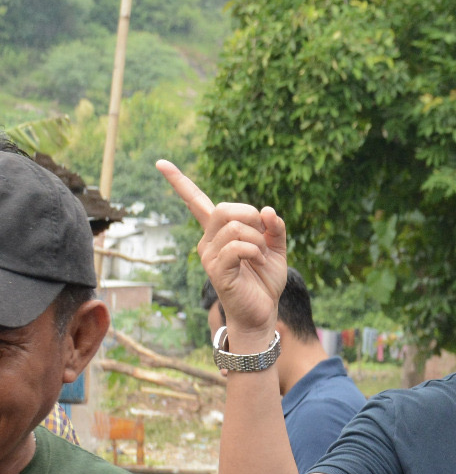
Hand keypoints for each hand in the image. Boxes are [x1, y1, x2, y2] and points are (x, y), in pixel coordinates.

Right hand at [157, 160, 286, 348]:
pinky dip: (255, 251)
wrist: (263, 312)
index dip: (179, 181)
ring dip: (258, 238)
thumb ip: (274, 228)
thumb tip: (267, 210)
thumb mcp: (276, 249)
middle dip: (252, 216)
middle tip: (264, 235)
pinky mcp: (216, 270)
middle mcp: (208, 241)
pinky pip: (236, 247)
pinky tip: (257, 262)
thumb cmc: (265, 281)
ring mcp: (209, 256)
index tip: (160, 162)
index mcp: (220, 232)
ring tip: (261, 255)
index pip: (195, 201)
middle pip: (225, 209)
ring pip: (233, 227)